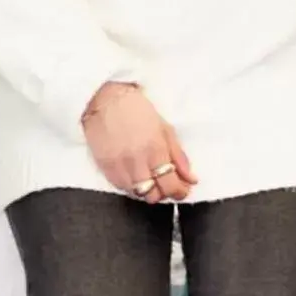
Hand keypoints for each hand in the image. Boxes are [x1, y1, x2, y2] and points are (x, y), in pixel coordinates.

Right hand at [82, 83, 197, 203]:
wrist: (105, 99)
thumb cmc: (136, 109)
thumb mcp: (165, 128)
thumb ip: (179, 156)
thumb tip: (191, 179)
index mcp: (155, 150)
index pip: (171, 186)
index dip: (180, 192)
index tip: (182, 189)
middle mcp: (137, 162)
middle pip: (154, 196)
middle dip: (163, 192)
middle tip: (166, 183)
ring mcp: (119, 166)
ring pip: (137, 194)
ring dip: (147, 190)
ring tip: (149, 178)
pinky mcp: (104, 167)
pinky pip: (121, 187)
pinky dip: (130, 185)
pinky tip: (134, 174)